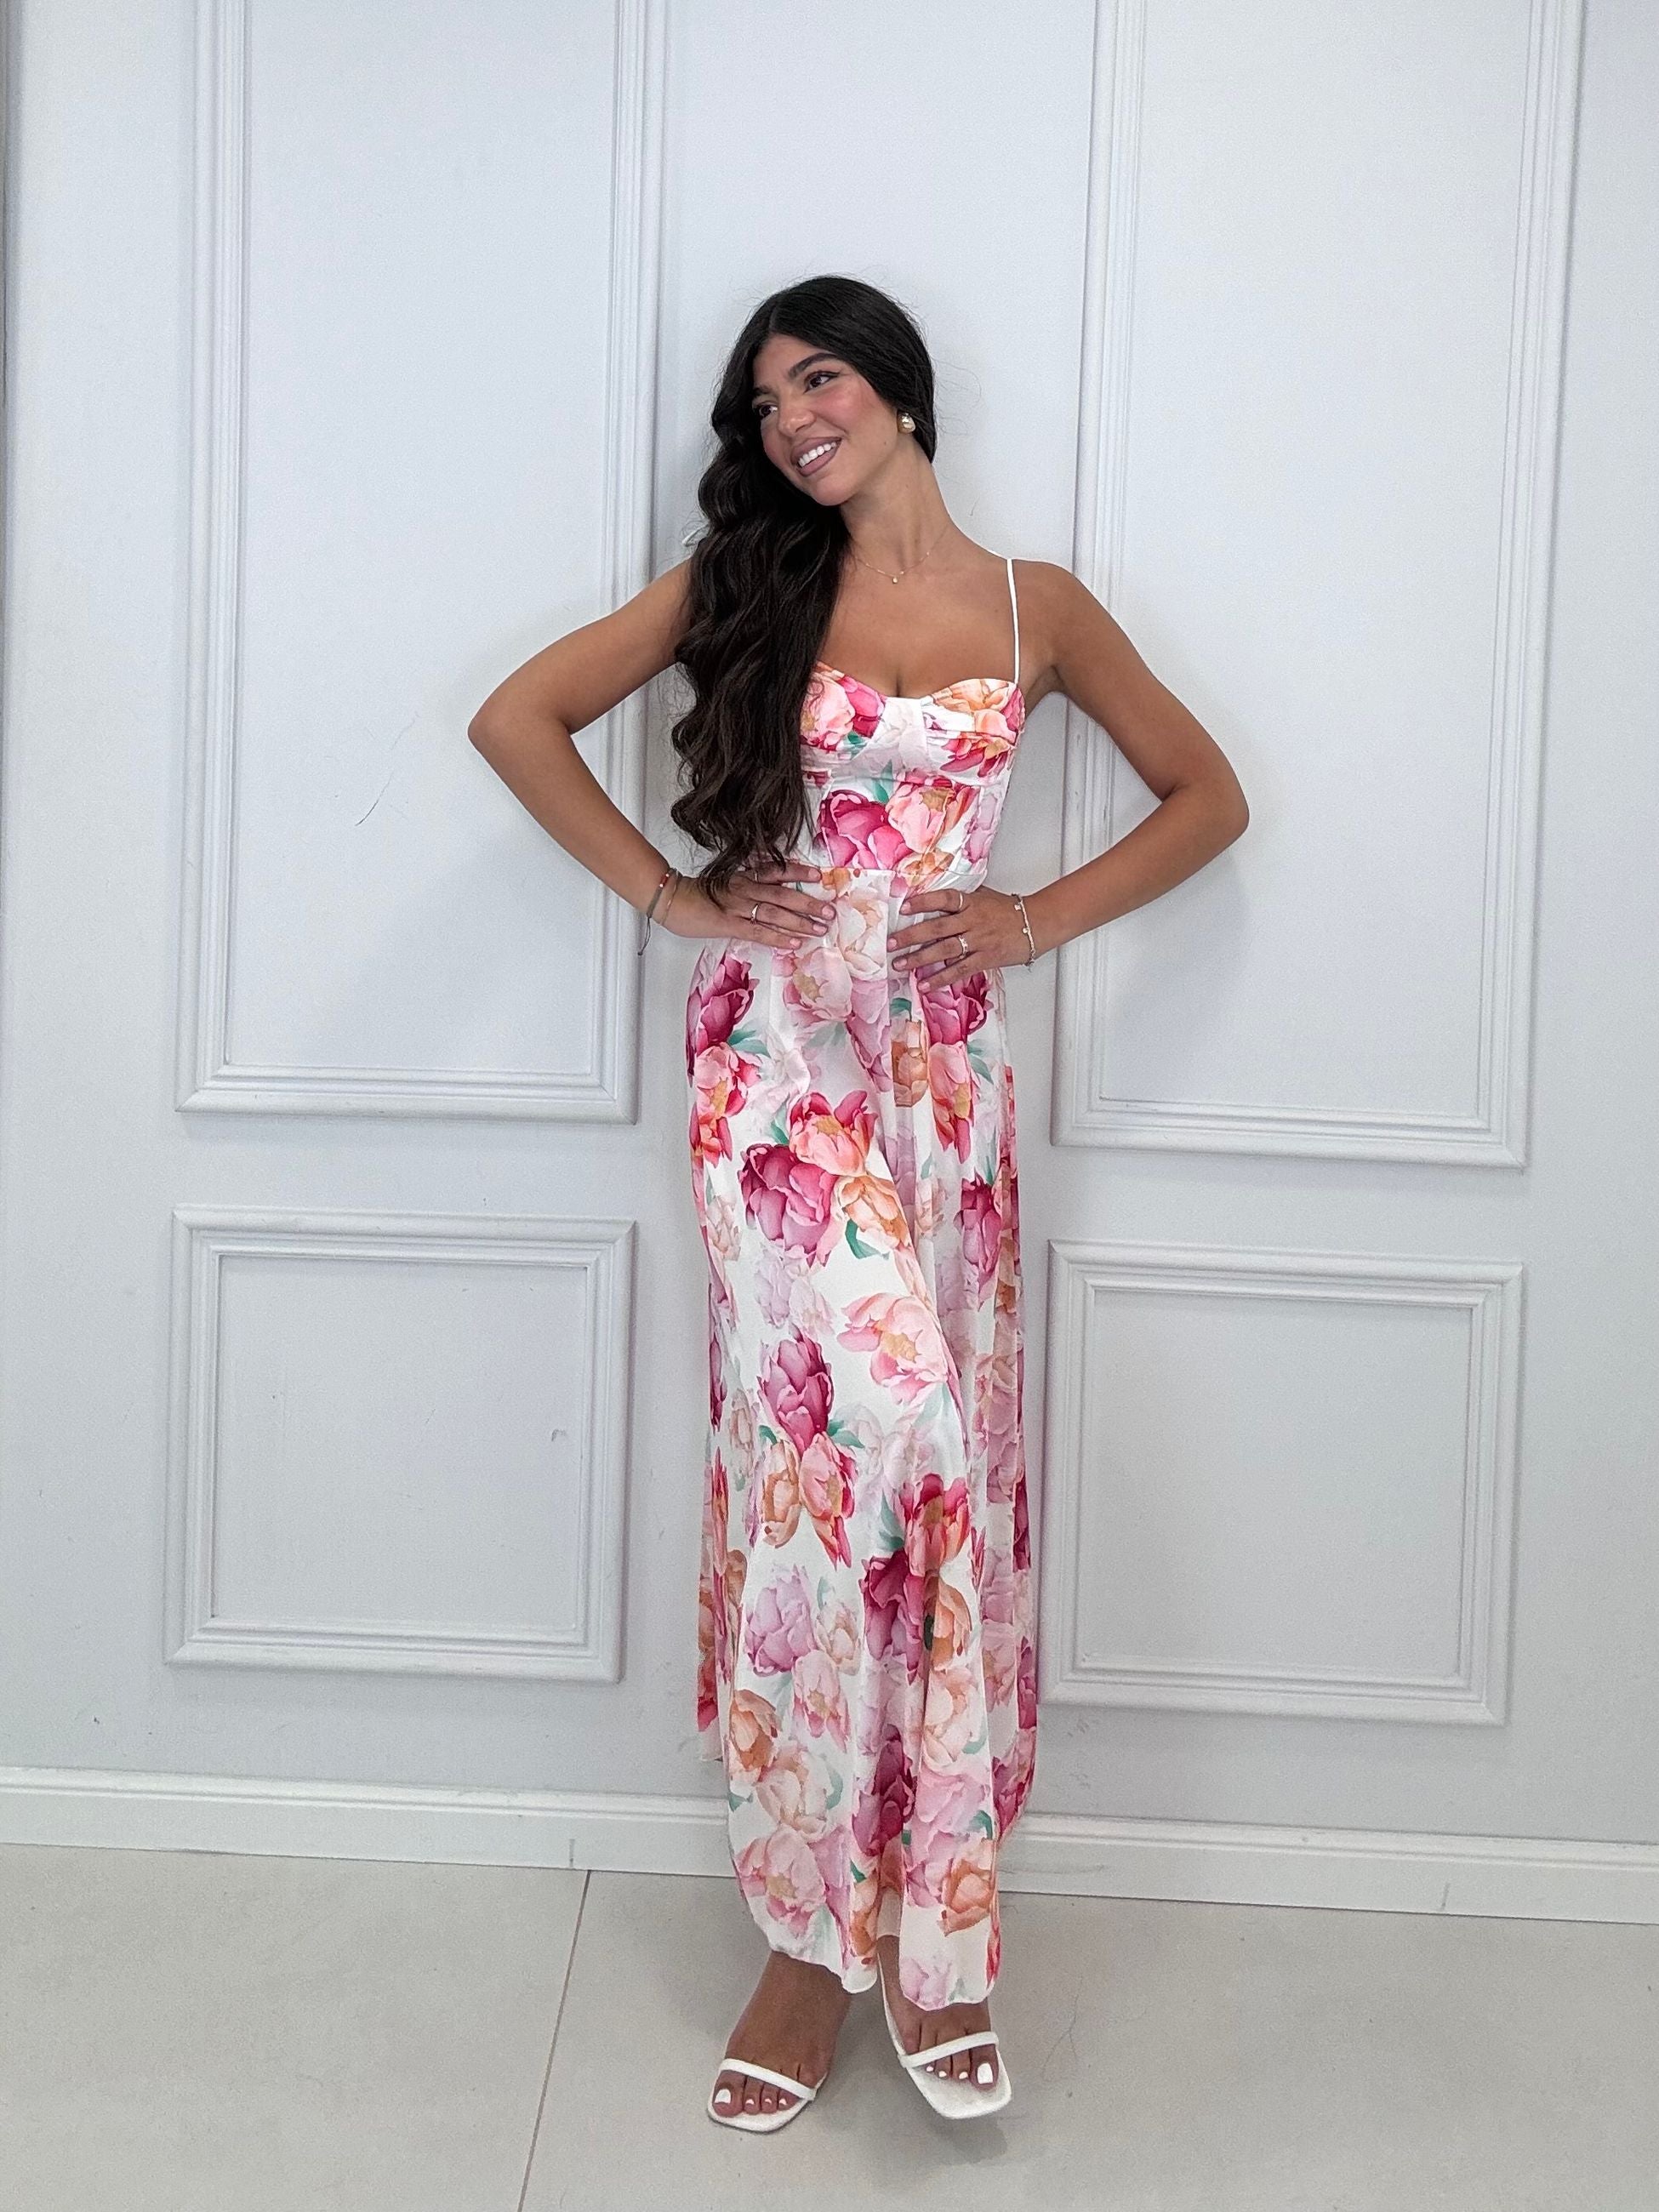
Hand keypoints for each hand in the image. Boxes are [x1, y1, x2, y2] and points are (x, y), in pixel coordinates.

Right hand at [665, 857, 836, 950]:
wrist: (670, 898)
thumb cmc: (696, 893)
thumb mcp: (725, 882)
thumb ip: (746, 885)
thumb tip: (769, 895)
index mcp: (743, 876)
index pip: (776, 870)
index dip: (798, 871)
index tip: (819, 874)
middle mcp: (744, 888)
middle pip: (782, 893)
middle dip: (808, 902)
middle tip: (829, 911)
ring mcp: (737, 905)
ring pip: (774, 912)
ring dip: (799, 921)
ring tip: (819, 928)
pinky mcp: (728, 923)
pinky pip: (757, 930)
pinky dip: (778, 937)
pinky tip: (794, 943)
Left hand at [889, 885, 1031, 985]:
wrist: (1037, 924)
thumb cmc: (1009, 909)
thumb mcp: (985, 895)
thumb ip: (962, 897)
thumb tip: (936, 897)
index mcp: (972, 902)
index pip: (944, 899)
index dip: (923, 902)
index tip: (904, 907)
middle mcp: (973, 921)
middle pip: (937, 928)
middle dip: (911, 936)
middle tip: (890, 943)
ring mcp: (978, 941)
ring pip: (944, 951)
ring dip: (919, 959)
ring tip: (900, 964)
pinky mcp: (984, 959)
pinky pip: (958, 970)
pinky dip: (940, 978)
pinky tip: (924, 984)